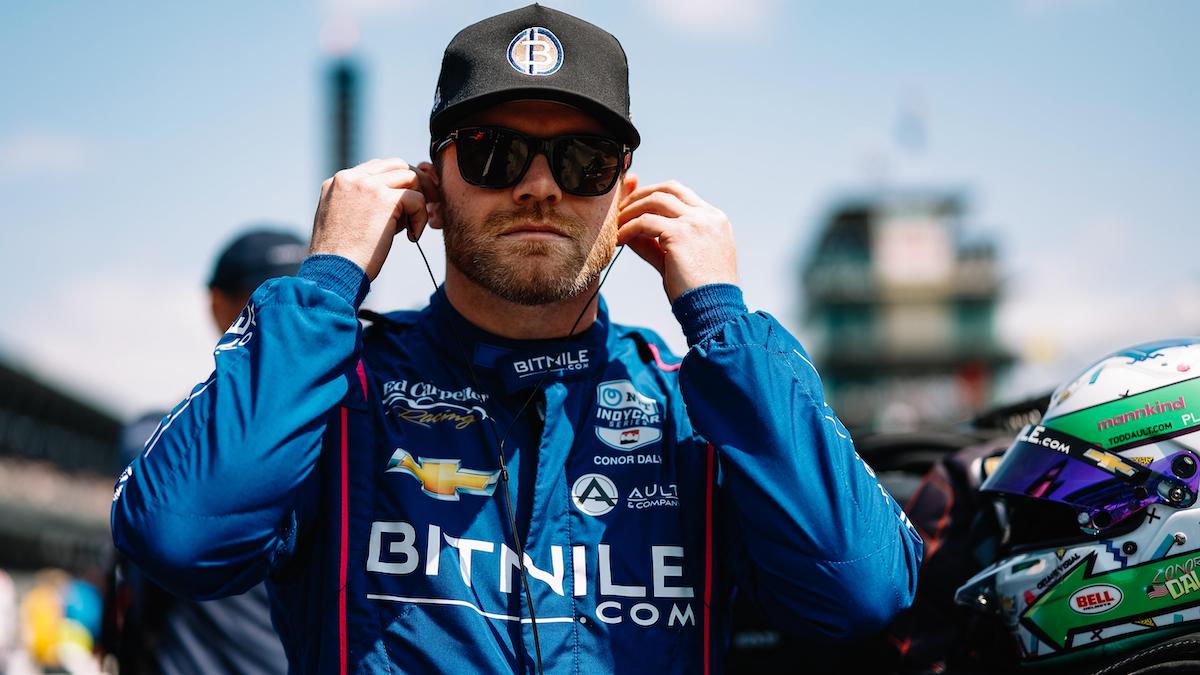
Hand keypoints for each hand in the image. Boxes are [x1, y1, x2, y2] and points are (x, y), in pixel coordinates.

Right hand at [308, 158, 441, 280]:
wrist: (333, 272)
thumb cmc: (340, 258)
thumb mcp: (344, 222)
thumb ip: (363, 206)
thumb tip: (397, 206)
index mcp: (338, 182)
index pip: (377, 169)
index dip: (397, 185)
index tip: (405, 205)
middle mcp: (350, 178)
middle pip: (396, 165)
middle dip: (416, 183)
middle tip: (424, 206)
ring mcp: (367, 185)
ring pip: (410, 177)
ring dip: (420, 201)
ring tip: (415, 226)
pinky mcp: (384, 199)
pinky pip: (417, 198)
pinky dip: (421, 217)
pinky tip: (413, 236)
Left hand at [617, 177, 738, 302]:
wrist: (714, 310)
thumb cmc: (699, 294)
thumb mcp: (679, 261)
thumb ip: (657, 245)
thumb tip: (631, 233)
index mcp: (714, 221)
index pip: (681, 194)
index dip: (655, 196)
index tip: (636, 207)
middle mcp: (707, 217)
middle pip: (668, 189)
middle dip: (641, 195)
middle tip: (621, 210)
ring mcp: (696, 223)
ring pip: (655, 200)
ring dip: (631, 210)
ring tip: (616, 225)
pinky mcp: (680, 234)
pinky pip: (644, 222)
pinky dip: (627, 228)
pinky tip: (618, 240)